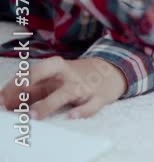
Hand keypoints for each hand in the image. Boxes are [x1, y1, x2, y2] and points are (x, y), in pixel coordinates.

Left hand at [1, 57, 126, 118]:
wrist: (112, 72)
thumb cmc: (74, 79)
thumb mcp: (53, 80)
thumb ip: (31, 91)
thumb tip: (5, 104)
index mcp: (55, 67)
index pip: (30, 71)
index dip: (14, 84)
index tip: (0, 99)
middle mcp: (68, 74)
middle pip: (46, 71)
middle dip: (27, 82)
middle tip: (8, 99)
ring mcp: (84, 85)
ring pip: (66, 93)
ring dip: (48, 104)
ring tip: (33, 116)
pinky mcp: (99, 97)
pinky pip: (91, 104)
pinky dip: (83, 110)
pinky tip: (73, 115)